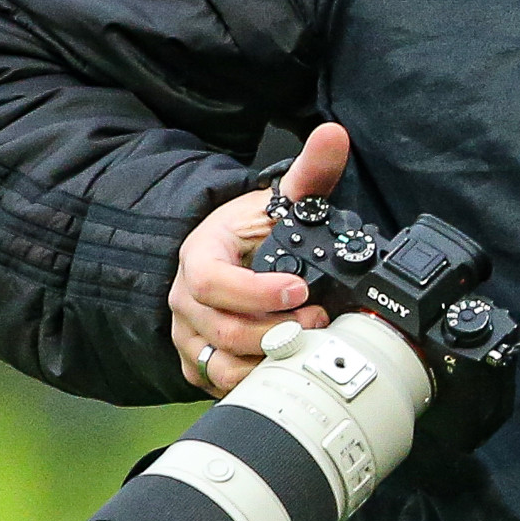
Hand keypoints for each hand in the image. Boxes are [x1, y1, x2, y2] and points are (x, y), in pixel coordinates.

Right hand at [166, 123, 348, 397]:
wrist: (228, 257)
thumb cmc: (250, 232)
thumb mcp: (278, 200)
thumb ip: (310, 172)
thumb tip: (333, 136)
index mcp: (199, 257)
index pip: (213, 282)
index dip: (255, 292)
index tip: (299, 291)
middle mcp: (186, 300)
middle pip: (222, 330)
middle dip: (275, 332)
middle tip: (318, 323)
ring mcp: (189, 335)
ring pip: (221, 365)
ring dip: (268, 362)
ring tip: (306, 347)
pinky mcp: (199, 363)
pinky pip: (220, 384)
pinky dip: (254, 382)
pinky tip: (285, 369)